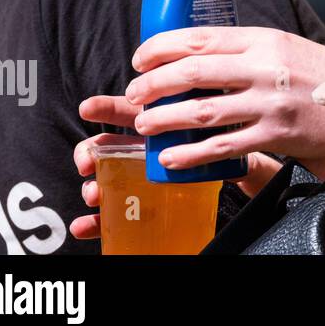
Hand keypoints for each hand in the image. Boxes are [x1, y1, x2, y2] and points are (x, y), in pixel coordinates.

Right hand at [68, 96, 284, 240]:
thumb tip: (232, 102)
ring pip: (109, 180)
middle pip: (111, 147)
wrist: (239, 177)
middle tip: (86, 159)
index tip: (88, 108)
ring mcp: (145, 177)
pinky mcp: (146, 205)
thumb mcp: (227, 130)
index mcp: (166, 127)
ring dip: (94, 185)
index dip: (107, 109)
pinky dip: (98, 222)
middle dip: (91, 151)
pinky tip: (87, 224)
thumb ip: (223, 112)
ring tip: (93, 192)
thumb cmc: (228, 149)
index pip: (133, 112)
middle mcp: (150, 150)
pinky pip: (117, 215)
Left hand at [124, 28, 324, 170]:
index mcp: (265, 38)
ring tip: (144, 124)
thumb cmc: (322, 74)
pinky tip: (170, 157)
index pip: (200, 37)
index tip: (140, 59)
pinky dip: (191, 153)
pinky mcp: (277, 134)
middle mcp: (266, 66)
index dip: (161, 47)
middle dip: (153, 84)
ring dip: (164, 118)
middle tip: (134, 94)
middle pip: (193, 71)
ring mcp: (271, 101)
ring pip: (201, 109)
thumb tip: (195, 55)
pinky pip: (223, 145)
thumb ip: (247, 49)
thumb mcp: (285, 47)